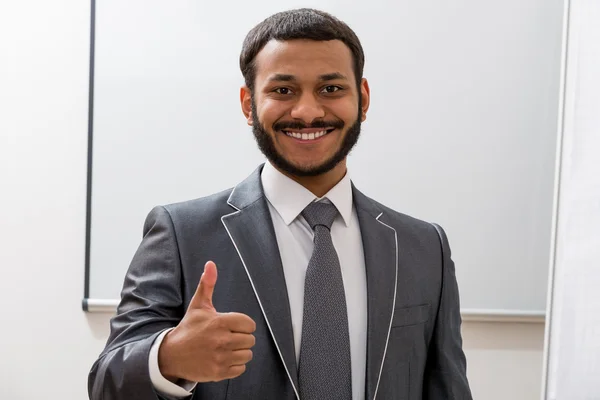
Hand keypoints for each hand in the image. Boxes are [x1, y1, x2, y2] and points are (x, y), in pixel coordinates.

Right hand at [158, 261, 255, 382]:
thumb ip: (207, 284)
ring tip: (226, 348)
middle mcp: (222, 340)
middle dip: (241, 338)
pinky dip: (235, 365)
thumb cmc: (189, 328)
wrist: (172, 354)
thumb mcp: (198, 305)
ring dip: (239, 352)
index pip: (249, 324)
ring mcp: (220, 358)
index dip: (243, 325)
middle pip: (250, 340)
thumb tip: (211, 264)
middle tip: (228, 337)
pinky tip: (223, 359)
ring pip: (247, 355)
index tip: (232, 326)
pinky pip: (241, 369)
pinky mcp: (219, 372)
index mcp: (219, 322)